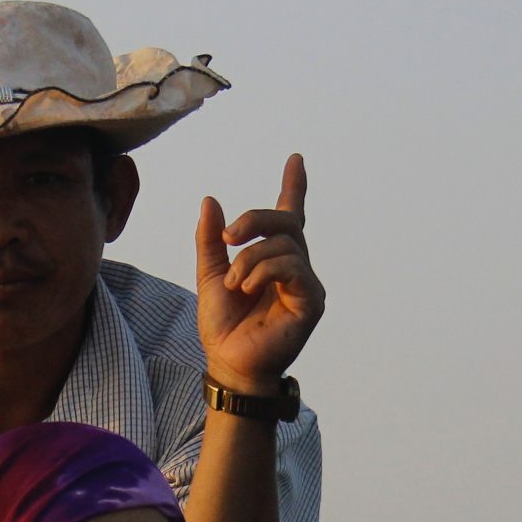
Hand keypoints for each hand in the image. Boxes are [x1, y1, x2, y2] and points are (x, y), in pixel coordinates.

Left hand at [195, 153, 323, 393]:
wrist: (228, 362)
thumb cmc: (223, 325)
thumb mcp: (209, 274)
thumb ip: (210, 240)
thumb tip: (211, 200)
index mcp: (273, 259)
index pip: (288, 216)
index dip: (293, 186)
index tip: (296, 159)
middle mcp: (295, 267)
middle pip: (286, 222)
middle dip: (254, 221)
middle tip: (228, 237)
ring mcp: (307, 284)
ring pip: (284, 245)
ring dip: (250, 259)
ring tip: (234, 284)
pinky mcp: (312, 301)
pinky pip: (292, 267)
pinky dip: (263, 271)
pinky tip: (246, 288)